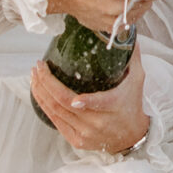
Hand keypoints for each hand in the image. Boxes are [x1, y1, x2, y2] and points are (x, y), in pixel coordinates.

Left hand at [31, 48, 150, 155]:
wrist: (131, 137)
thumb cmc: (132, 105)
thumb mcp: (137, 79)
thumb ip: (131, 56)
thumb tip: (125, 31)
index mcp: (113, 106)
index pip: (99, 103)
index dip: (86, 101)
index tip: (74, 97)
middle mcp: (97, 123)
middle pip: (65, 103)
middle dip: (47, 83)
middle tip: (39, 66)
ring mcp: (85, 133)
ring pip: (55, 111)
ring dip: (41, 92)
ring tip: (34, 75)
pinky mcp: (76, 140)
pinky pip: (55, 121)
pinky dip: (43, 105)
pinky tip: (38, 92)